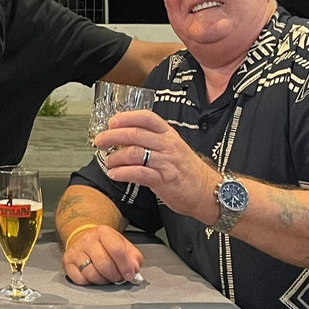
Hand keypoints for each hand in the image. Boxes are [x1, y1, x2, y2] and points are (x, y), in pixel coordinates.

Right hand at [62, 224, 143, 284]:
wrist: (84, 240)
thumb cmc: (106, 246)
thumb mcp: (124, 246)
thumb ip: (134, 258)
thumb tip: (134, 270)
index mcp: (104, 232)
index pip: (116, 249)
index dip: (125, 266)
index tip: (129, 275)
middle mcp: (88, 240)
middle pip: (104, 264)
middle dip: (114, 276)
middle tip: (117, 278)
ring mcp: (76, 251)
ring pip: (92, 274)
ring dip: (103, 281)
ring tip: (106, 277)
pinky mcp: (67, 262)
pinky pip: (80, 280)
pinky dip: (90, 283)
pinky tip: (94, 276)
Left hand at [94, 109, 219, 223]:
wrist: (208, 191)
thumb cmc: (187, 170)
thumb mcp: (173, 148)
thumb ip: (152, 141)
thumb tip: (123, 137)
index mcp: (169, 134)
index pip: (147, 118)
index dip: (127, 117)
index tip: (112, 121)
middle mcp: (168, 145)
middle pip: (136, 134)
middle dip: (113, 136)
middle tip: (100, 141)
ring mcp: (167, 162)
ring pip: (135, 153)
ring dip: (116, 157)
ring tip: (107, 161)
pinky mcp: (164, 180)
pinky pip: (139, 173)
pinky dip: (123, 173)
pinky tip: (114, 174)